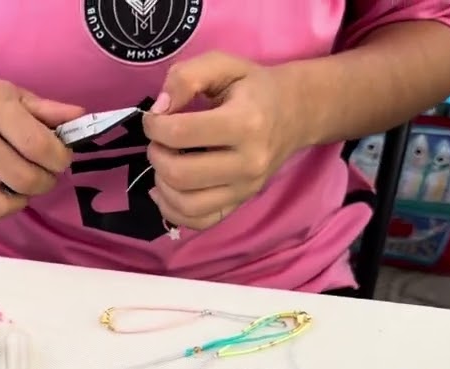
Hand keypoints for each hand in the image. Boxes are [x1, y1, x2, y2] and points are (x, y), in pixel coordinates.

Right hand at [0, 78, 84, 222]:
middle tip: (43, 174)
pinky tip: (0, 196)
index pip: (39, 146)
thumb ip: (47, 110)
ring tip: (21, 188)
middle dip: (45, 182)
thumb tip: (80, 119)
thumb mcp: (12, 94)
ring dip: (21, 202)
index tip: (59, 158)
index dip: (59, 159)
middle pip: (23, 179)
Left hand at [142, 52, 307, 230]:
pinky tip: (166, 190)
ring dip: (161, 184)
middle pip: (180, 173)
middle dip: (156, 155)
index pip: (180, 133)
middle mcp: (248, 162)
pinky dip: (173, 211)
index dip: (154, 125)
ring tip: (165, 162)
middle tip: (159, 141)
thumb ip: (186, 76)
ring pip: (186, 204)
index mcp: (245, 122)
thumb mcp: (223, 65)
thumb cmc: (254, 87)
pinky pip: (199, 222)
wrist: (296, 113)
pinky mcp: (241, 203)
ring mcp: (246, 188)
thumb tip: (159, 109)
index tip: (155, 117)